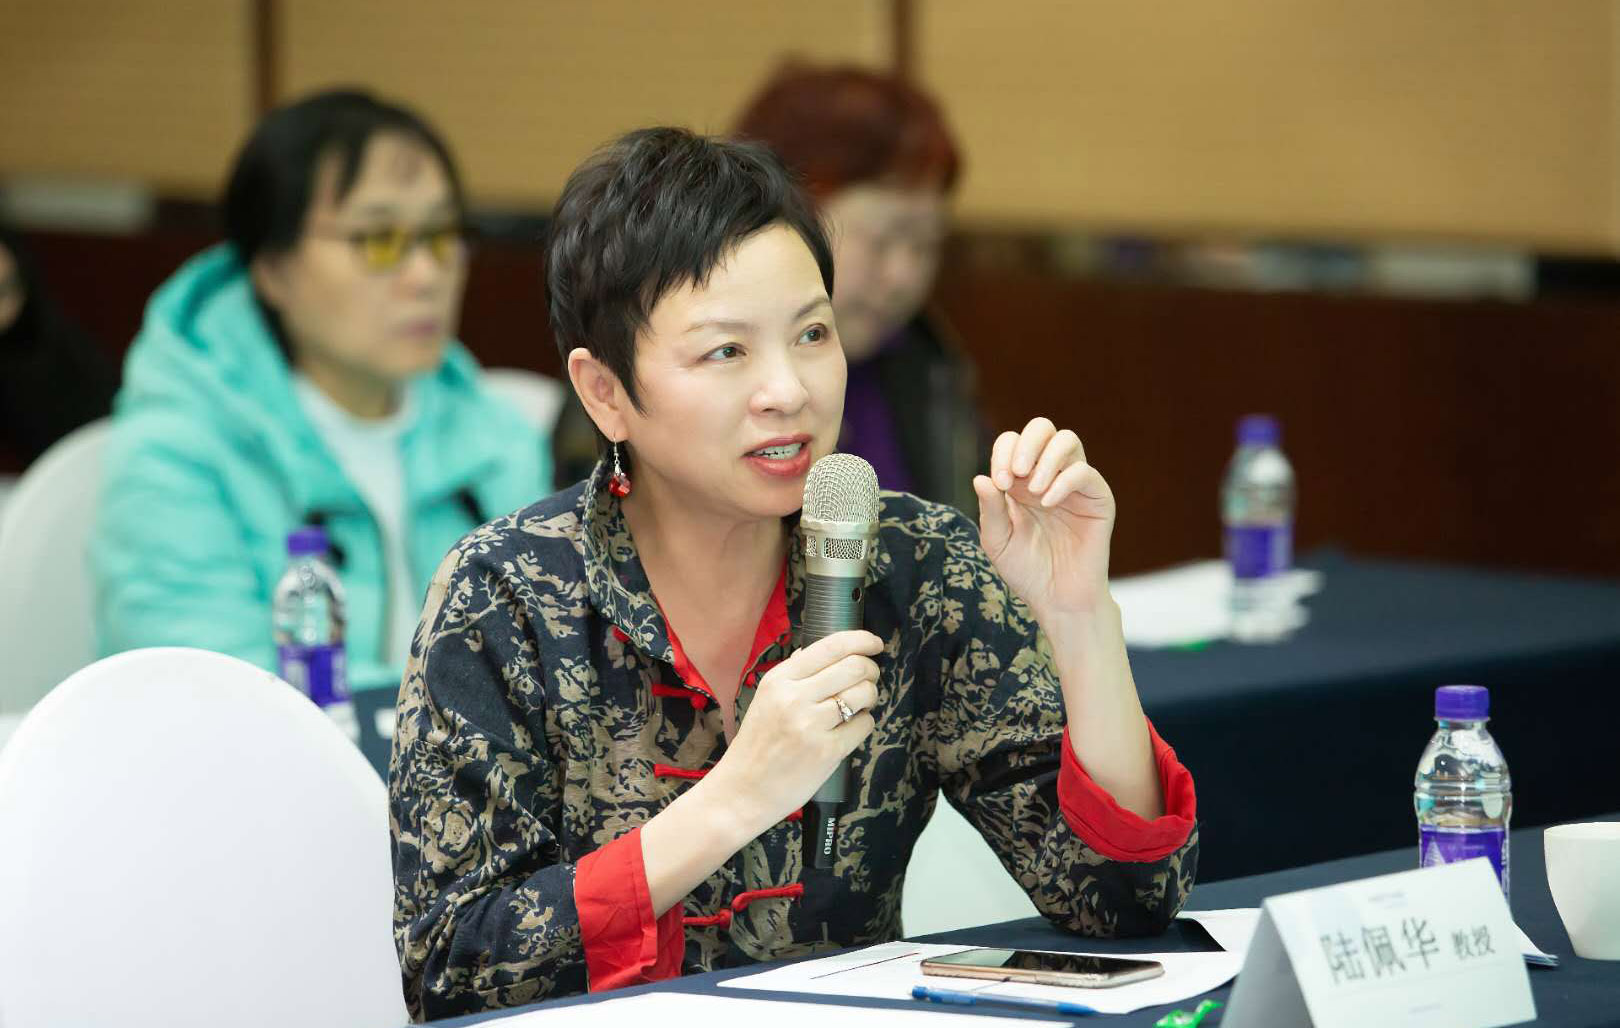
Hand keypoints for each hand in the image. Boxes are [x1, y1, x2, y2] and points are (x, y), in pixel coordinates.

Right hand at [709, 630, 880, 829]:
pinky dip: (864, 723)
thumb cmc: (757, 745)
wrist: (743, 791)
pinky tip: (849, 728)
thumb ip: (793, 674)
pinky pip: (864, 724)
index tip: (874, 643)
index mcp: (779, 680)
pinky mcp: (827, 752)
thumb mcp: (764, 699)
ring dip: (870, 696)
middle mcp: (795, 698)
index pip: (830, 646)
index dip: (861, 640)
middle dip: (870, 669)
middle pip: (855, 666)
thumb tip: (821, 651)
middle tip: (868, 678)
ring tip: (859, 705)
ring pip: (864, 694)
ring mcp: (811, 726)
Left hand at [972, 417, 1115, 619]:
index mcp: (1021, 480)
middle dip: (1026, 443)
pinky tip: (1048, 503)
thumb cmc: (1027, 570)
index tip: (1000, 482)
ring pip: (1067, 441)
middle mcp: (1048, 475)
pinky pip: (1084, 472)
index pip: (1012, 442)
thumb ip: (990, 509)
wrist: (1057, 599)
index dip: (1003, 453)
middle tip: (1015, 472)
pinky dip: (1063, 482)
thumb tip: (980, 478)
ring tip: (1034, 490)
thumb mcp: (998, 541)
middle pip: (1043, 428)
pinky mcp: (1097, 498)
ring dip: (1046, 458)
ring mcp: (1075, 484)